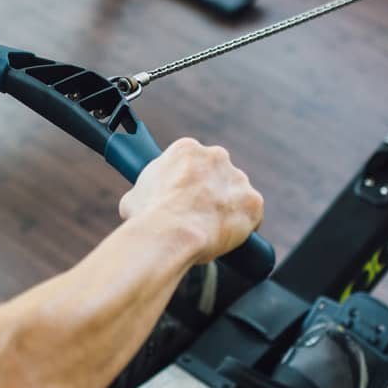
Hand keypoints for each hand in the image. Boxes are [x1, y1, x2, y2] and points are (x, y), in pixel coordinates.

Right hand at [119, 137, 263, 264]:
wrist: (170, 234)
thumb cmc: (148, 217)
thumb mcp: (133, 196)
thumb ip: (146, 192)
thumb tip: (140, 203)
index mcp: (187, 150)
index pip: (193, 162)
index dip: (188, 183)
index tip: (184, 198)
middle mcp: (216, 157)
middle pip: (218, 175)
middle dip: (210, 193)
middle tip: (196, 215)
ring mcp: (237, 179)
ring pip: (236, 194)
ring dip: (227, 209)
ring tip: (210, 231)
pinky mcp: (253, 202)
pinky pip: (252, 215)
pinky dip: (243, 227)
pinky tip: (227, 238)